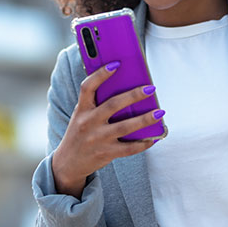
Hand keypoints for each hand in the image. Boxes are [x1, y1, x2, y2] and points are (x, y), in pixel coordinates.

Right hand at [52, 61, 163, 197]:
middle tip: (151, 88)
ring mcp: (97, 139)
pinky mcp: (106, 153)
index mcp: (81, 109)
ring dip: (145, 119)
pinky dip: (143, 143)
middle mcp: (88, 123)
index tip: (116, 64)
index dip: (100, 74)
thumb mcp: (82, 115)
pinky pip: (129, 148)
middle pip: (113, 105)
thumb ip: (97, 103)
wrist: (68, 162)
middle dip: (134, 95)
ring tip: (160, 112)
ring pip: (125, 127)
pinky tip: (154, 138)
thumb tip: (126, 89)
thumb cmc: (81, 132)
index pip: (88, 87)